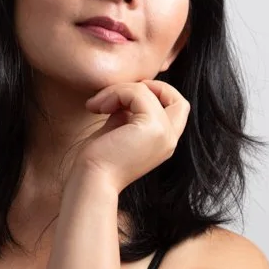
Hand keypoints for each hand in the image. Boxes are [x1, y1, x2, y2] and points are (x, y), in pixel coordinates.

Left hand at [72, 79, 190, 193]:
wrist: (91, 181)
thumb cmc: (98, 160)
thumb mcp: (119, 131)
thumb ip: (128, 113)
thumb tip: (125, 94)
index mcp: (164, 142)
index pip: (177, 108)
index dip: (156, 93)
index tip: (123, 98)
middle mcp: (170, 139)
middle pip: (177, 98)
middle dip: (149, 87)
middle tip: (118, 94)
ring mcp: (165, 134)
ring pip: (148, 91)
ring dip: (119, 90)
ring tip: (98, 104)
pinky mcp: (153, 128)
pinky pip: (138, 93)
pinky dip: (116, 93)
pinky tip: (98, 107)